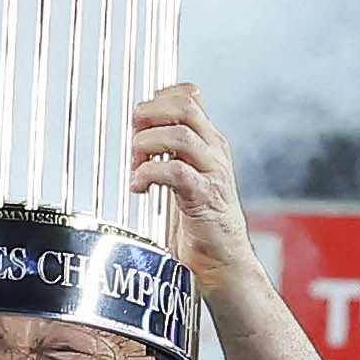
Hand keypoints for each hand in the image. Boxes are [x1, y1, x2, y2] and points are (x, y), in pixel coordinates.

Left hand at [129, 83, 256, 292]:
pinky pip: (176, 172)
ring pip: (181, 135)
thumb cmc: (201, 225)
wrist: (225, 263)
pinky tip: (140, 186)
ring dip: (148, 145)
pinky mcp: (206, 198)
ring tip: (136, 165)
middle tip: (134, 136)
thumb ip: (170, 156)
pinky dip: (150, 173)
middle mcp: (214, 152)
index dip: (160, 97)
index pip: (190, 96)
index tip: (140, 116)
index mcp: (209, 143)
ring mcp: (213, 174)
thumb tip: (138, 135)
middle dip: (150, 115)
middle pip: (185, 107)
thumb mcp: (185, 179)